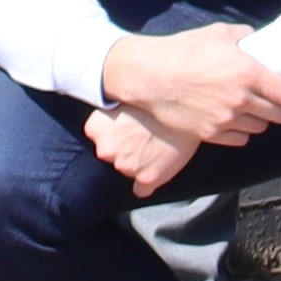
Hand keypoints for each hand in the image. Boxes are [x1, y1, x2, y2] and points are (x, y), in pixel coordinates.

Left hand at [86, 99, 201, 192]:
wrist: (187, 105)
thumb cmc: (156, 93)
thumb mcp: (125, 91)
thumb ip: (110, 102)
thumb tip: (105, 95)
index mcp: (95, 126)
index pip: (94, 132)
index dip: (110, 127)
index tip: (122, 121)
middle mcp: (106, 149)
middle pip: (109, 152)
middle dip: (122, 145)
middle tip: (141, 131)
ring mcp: (126, 166)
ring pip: (126, 168)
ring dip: (137, 161)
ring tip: (154, 142)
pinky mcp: (146, 179)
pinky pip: (142, 189)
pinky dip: (147, 182)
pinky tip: (157, 167)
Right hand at [102, 21, 280, 151]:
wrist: (150, 75)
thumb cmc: (183, 49)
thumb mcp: (218, 33)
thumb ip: (245, 37)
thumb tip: (257, 41)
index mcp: (248, 74)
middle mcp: (242, 101)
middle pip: (279, 116)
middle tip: (279, 101)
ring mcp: (226, 120)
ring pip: (260, 128)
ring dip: (261, 120)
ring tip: (254, 108)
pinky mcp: (211, 134)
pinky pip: (239, 139)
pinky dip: (241, 131)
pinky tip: (234, 119)